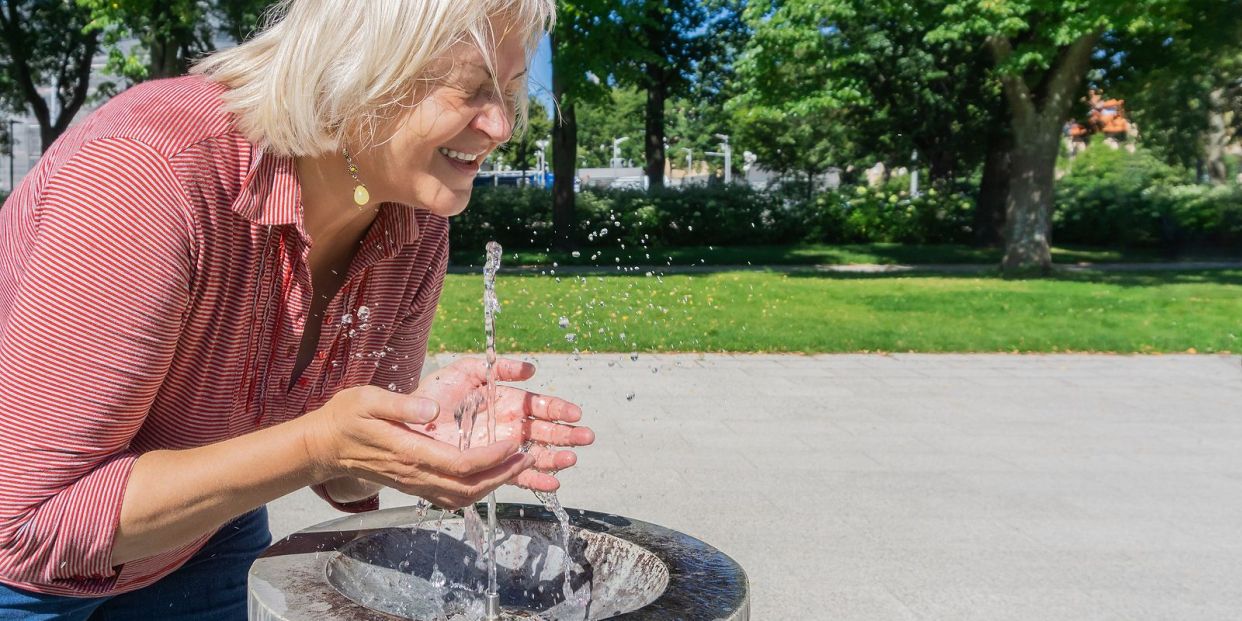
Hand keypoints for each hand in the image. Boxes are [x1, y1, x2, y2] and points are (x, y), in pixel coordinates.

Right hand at [303, 385, 532, 508]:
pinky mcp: (414, 486)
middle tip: (528, 457)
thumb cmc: (345, 418)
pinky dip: (476, 489)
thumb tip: (433, 408)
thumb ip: (401, 403)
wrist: (323, 447)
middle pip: (468, 487)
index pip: (459, 464)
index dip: (491, 458)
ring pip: (462, 497)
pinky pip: (451, 497)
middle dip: (503, 476)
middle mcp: (414, 474)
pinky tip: (490, 474)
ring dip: (493, 485)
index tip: (513, 443)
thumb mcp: (368, 399)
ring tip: (516, 465)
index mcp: (408, 452)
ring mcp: (414, 484)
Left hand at [413, 357, 593, 492]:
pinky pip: (514, 476)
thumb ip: (499, 366)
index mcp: (506, 401)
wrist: (407, 422)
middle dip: (565, 435)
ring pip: (533, 454)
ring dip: (554, 458)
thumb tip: (530, 369)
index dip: (557, 409)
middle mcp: (506, 426)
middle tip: (585, 437)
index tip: (575, 413)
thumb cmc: (435, 393)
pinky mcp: (488, 466)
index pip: (538, 405)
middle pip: (542, 431)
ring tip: (571, 460)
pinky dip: (534, 480)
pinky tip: (551, 483)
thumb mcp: (466, 371)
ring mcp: (499, 447)